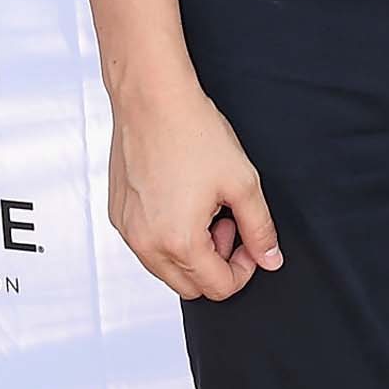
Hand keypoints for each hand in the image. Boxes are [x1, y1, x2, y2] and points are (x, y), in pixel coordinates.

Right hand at [107, 81, 282, 302]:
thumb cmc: (194, 134)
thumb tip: (270, 260)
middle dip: (217, 263)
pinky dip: (169, 237)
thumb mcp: (243, 184)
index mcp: (179, 243)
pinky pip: (147, 246)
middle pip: (191, 287)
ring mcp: (127, 231)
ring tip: (205, 209)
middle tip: (227, 222)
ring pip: (167, 270)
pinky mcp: (118, 216)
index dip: (244, 268)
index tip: (249, 238)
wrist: (152, 100)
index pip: (219, 288)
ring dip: (192, 252)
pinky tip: (181, 199)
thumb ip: (260, 230)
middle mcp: (146, 244)